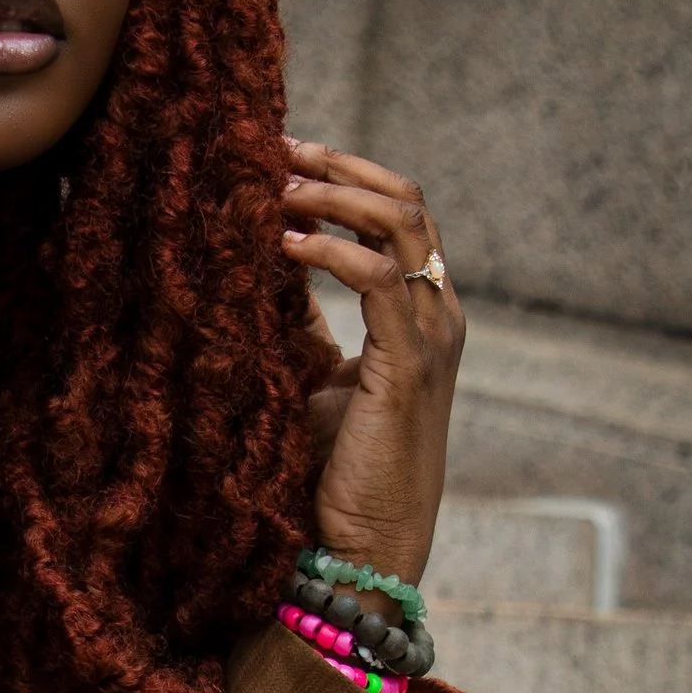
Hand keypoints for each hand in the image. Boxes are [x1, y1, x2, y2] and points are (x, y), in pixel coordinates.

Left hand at [281, 137, 464, 586]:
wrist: (362, 545)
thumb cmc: (336, 471)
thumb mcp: (311, 377)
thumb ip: (299, 322)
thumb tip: (257, 267)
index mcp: (417, 314)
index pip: (393, 218)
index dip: (342, 180)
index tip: (281, 158)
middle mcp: (434, 313)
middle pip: (404, 202)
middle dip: (339, 168)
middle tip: (277, 147)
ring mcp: (429, 333)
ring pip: (400, 223)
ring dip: (333, 195)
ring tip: (275, 185)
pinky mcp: (409, 361)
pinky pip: (377, 277)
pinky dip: (329, 249)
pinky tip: (283, 243)